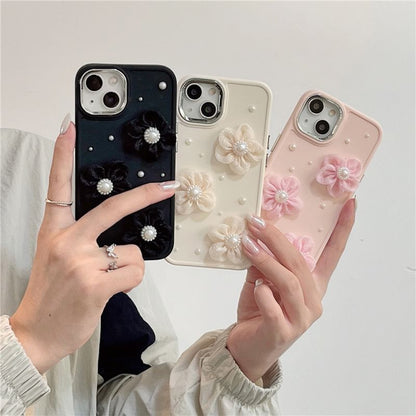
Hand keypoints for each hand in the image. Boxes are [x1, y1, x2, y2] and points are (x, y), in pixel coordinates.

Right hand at [9, 119, 177, 373]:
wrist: (35, 334)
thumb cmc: (51, 296)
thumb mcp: (56, 258)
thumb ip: (83, 240)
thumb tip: (121, 236)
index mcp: (53, 232)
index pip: (57, 187)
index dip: (62, 157)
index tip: (68, 130)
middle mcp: (66, 242)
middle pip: (112, 207)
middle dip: (145, 195)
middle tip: (168, 186)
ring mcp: (80, 262)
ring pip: (131, 251)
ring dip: (127, 266)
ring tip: (106, 281)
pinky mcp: (95, 284)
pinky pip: (134, 272)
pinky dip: (132, 281)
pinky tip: (112, 290)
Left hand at [226, 199, 355, 381]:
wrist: (245, 348)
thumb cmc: (257, 311)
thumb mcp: (260, 280)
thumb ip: (264, 262)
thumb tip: (256, 236)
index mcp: (313, 285)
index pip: (332, 254)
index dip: (342, 229)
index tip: (350, 203)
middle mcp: (313, 300)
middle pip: (300, 262)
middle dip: (277, 239)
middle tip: (256, 223)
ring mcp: (301, 318)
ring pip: (289, 281)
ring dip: (266, 260)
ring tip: (247, 244)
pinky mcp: (284, 332)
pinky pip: (273, 306)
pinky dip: (262, 293)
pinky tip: (255, 288)